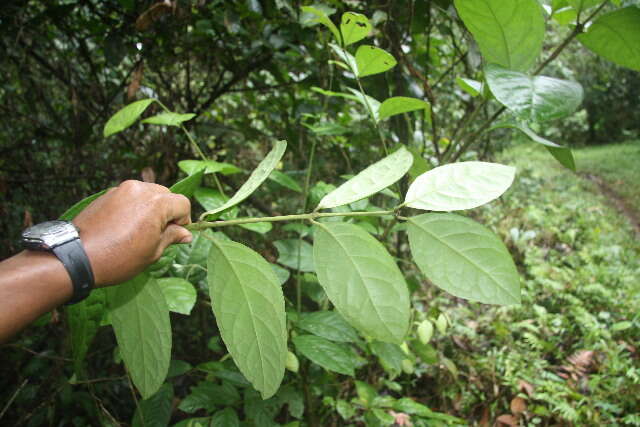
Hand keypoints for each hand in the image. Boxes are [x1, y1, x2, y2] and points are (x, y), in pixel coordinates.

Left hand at [73, 180, 191, 286]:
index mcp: (156, 203)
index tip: (176, 235)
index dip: (184, 220)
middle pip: (166, 195)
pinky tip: (125, 226)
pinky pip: (130, 196)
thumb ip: (172, 237)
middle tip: (159, 234)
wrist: (76, 257)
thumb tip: (186, 234)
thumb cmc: (118, 258)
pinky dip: (134, 207)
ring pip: (148, 194)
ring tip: (140, 230)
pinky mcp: (107, 194)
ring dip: (151, 208)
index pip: (182, 204)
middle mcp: (140, 189)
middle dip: (167, 212)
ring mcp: (122, 189)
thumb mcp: (152, 252)